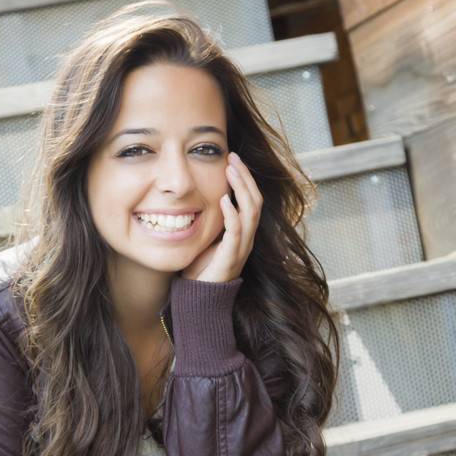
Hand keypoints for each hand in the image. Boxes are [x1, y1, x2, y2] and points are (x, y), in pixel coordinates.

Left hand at [182, 151, 260, 283]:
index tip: (232, 159)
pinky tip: (223, 199)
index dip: (245, 179)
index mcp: (243, 232)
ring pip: (251, 212)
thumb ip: (212, 218)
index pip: (252, 199)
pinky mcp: (231, 257)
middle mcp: (247, 238)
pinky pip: (236, 232)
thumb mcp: (208, 236)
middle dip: (245, 177)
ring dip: (241, 189)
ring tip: (231, 171)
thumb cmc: (201, 268)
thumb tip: (204, 195)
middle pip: (256, 201)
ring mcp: (241, 247)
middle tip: (233, 157)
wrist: (200, 298)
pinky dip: (232, 214)